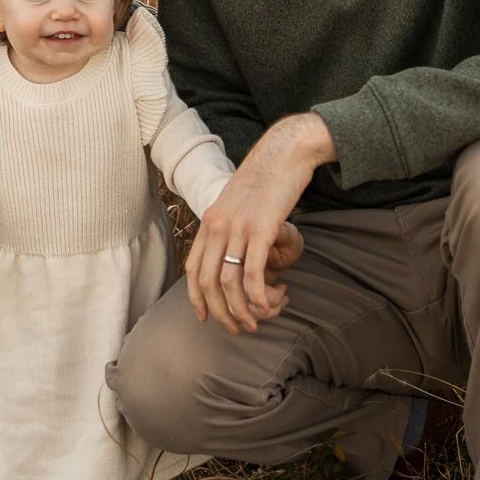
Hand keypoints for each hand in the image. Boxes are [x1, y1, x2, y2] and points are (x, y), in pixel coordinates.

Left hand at [185, 114, 333, 333]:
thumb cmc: (266, 177)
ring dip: (242, 310)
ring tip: (257, 321)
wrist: (285, 152)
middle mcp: (218, 225)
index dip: (196, 297)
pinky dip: (259, 296)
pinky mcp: (262, 229)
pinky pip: (253, 274)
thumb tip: (235, 248)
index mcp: (210, 220)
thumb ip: (231, 224)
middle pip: (209, 282)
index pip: (194, 267)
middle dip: (221, 313)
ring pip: (229, 283)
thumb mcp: (238, 201)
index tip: (205, 316)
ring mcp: (239, 228)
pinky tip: (270, 303)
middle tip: (237, 328)